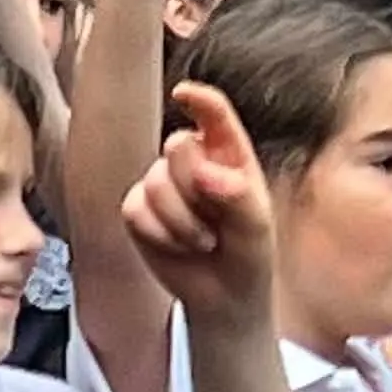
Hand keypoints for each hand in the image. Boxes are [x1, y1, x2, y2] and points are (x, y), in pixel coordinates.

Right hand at [120, 77, 275, 323]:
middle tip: (214, 224)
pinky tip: (176, 247)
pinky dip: (156, 234)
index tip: (183, 95)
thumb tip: (202, 172)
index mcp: (228, 149)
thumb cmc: (247, 252)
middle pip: (177, 145)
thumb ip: (237, 193)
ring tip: (200, 242)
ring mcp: (161, 181)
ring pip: (154, 181)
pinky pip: (134, 209)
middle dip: (192, 189)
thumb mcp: (256, 223)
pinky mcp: (138, 208)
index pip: (213, 112)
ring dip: (178, 222)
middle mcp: (193, 158)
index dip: (198, 100)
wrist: (222, 296)